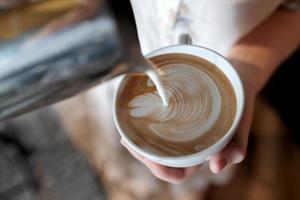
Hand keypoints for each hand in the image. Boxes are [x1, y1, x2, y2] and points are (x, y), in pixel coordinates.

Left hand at [121, 59, 257, 182]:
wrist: (238, 76)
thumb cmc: (241, 102)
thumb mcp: (241, 125)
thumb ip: (234, 149)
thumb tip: (216, 168)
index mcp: (203, 153)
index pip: (178, 173)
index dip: (161, 170)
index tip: (147, 158)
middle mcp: (190, 145)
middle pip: (162, 160)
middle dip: (143, 155)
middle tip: (127, 141)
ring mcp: (183, 131)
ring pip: (157, 145)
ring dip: (140, 143)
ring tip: (126, 133)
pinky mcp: (178, 116)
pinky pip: (160, 126)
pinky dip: (146, 125)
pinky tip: (137, 117)